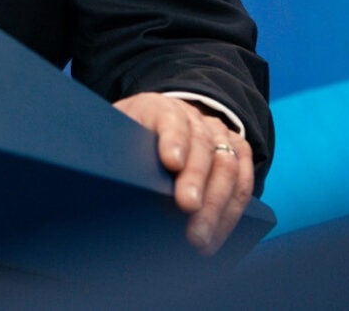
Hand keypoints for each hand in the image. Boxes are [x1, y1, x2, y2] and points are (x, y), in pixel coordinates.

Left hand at [113, 92, 254, 255]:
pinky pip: (244, 181)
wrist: (161, 121)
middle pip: (202, 146)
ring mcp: (218, 134)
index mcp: (158, 108)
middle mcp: (193, 118)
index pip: (170, 119)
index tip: (171, 162)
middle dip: (196, 181)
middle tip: (187, 210)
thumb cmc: (131, 136)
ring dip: (216, 206)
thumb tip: (103, 174)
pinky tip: (217, 235)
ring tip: (201, 239)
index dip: (173, 140)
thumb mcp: (116, 133)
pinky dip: (232, 212)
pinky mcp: (237, 152)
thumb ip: (112, 147)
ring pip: (227, 166)